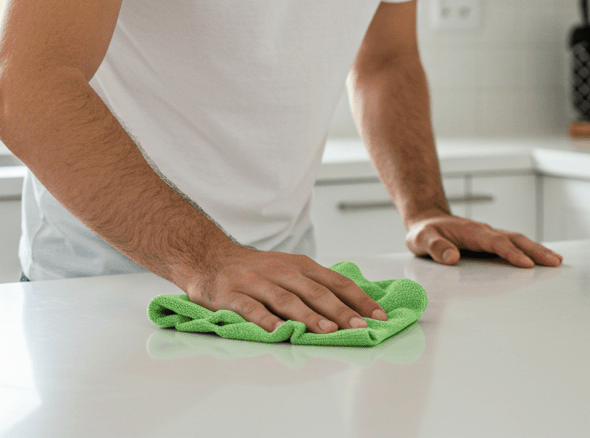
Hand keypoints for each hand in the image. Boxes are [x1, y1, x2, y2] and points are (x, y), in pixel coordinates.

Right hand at [181, 245, 388, 333]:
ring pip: (287, 300)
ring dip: (309, 316)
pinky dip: (266, 320)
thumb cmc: (256, 269)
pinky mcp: (233, 295)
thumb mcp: (289, 269)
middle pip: (316, 292)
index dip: (359, 299)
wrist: (209, 257)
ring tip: (328, 331)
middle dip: (341, 311)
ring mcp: (256, 282)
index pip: (336, 282)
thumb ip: (315, 286)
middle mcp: (281, 271)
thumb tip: (353, 308)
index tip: (379, 316)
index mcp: (299, 266)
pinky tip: (278, 332)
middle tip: (360, 327)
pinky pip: (252, 308)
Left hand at [405, 214, 562, 267]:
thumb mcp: (422, 240)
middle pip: (515, 238)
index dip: (511, 253)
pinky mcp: (492, 241)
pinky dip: (530, 250)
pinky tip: (541, 259)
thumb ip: (435, 247)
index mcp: (471, 232)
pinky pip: (514, 244)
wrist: (427, 220)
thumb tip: (451, 257)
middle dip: (536, 250)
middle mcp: (485, 231)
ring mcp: (490, 235)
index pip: (495, 242)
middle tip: (555, 262)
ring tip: (556, 261)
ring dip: (537, 250)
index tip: (527, 264)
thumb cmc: (425, 232)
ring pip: (518, 240)